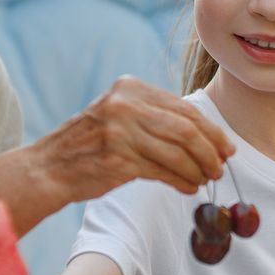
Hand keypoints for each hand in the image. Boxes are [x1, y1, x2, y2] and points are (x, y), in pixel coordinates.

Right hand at [33, 76, 233, 200]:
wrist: (47, 168)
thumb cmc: (90, 145)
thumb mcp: (119, 115)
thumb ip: (155, 117)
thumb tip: (206, 136)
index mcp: (129, 88)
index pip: (183, 108)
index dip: (211, 130)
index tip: (226, 147)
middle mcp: (125, 104)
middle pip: (186, 128)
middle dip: (210, 150)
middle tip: (221, 166)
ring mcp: (120, 131)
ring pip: (178, 151)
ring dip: (198, 168)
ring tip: (207, 179)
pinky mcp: (118, 159)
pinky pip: (163, 171)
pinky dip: (181, 180)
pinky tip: (188, 187)